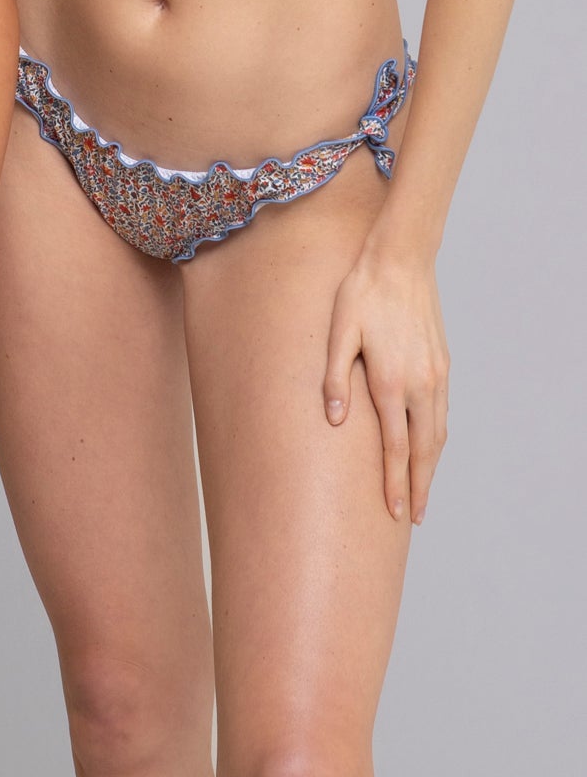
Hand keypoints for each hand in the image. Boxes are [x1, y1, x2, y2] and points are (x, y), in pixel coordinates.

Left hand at [323, 239, 449, 523]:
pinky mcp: (442, 363)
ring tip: (422, 492)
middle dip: (420, 487)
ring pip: (438, 433)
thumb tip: (333, 420)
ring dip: (432, 466)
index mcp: (391, 382)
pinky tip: (429, 446)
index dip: (395, 483)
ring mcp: (436, 375)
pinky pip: (443, 412)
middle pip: (425, 451)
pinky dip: (438, 438)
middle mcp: (421, 384)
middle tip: (413, 517)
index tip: (393, 512)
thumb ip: (335, 377)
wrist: (401, 259)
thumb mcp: (338, 330)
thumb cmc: (362, 291)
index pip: (397, 448)